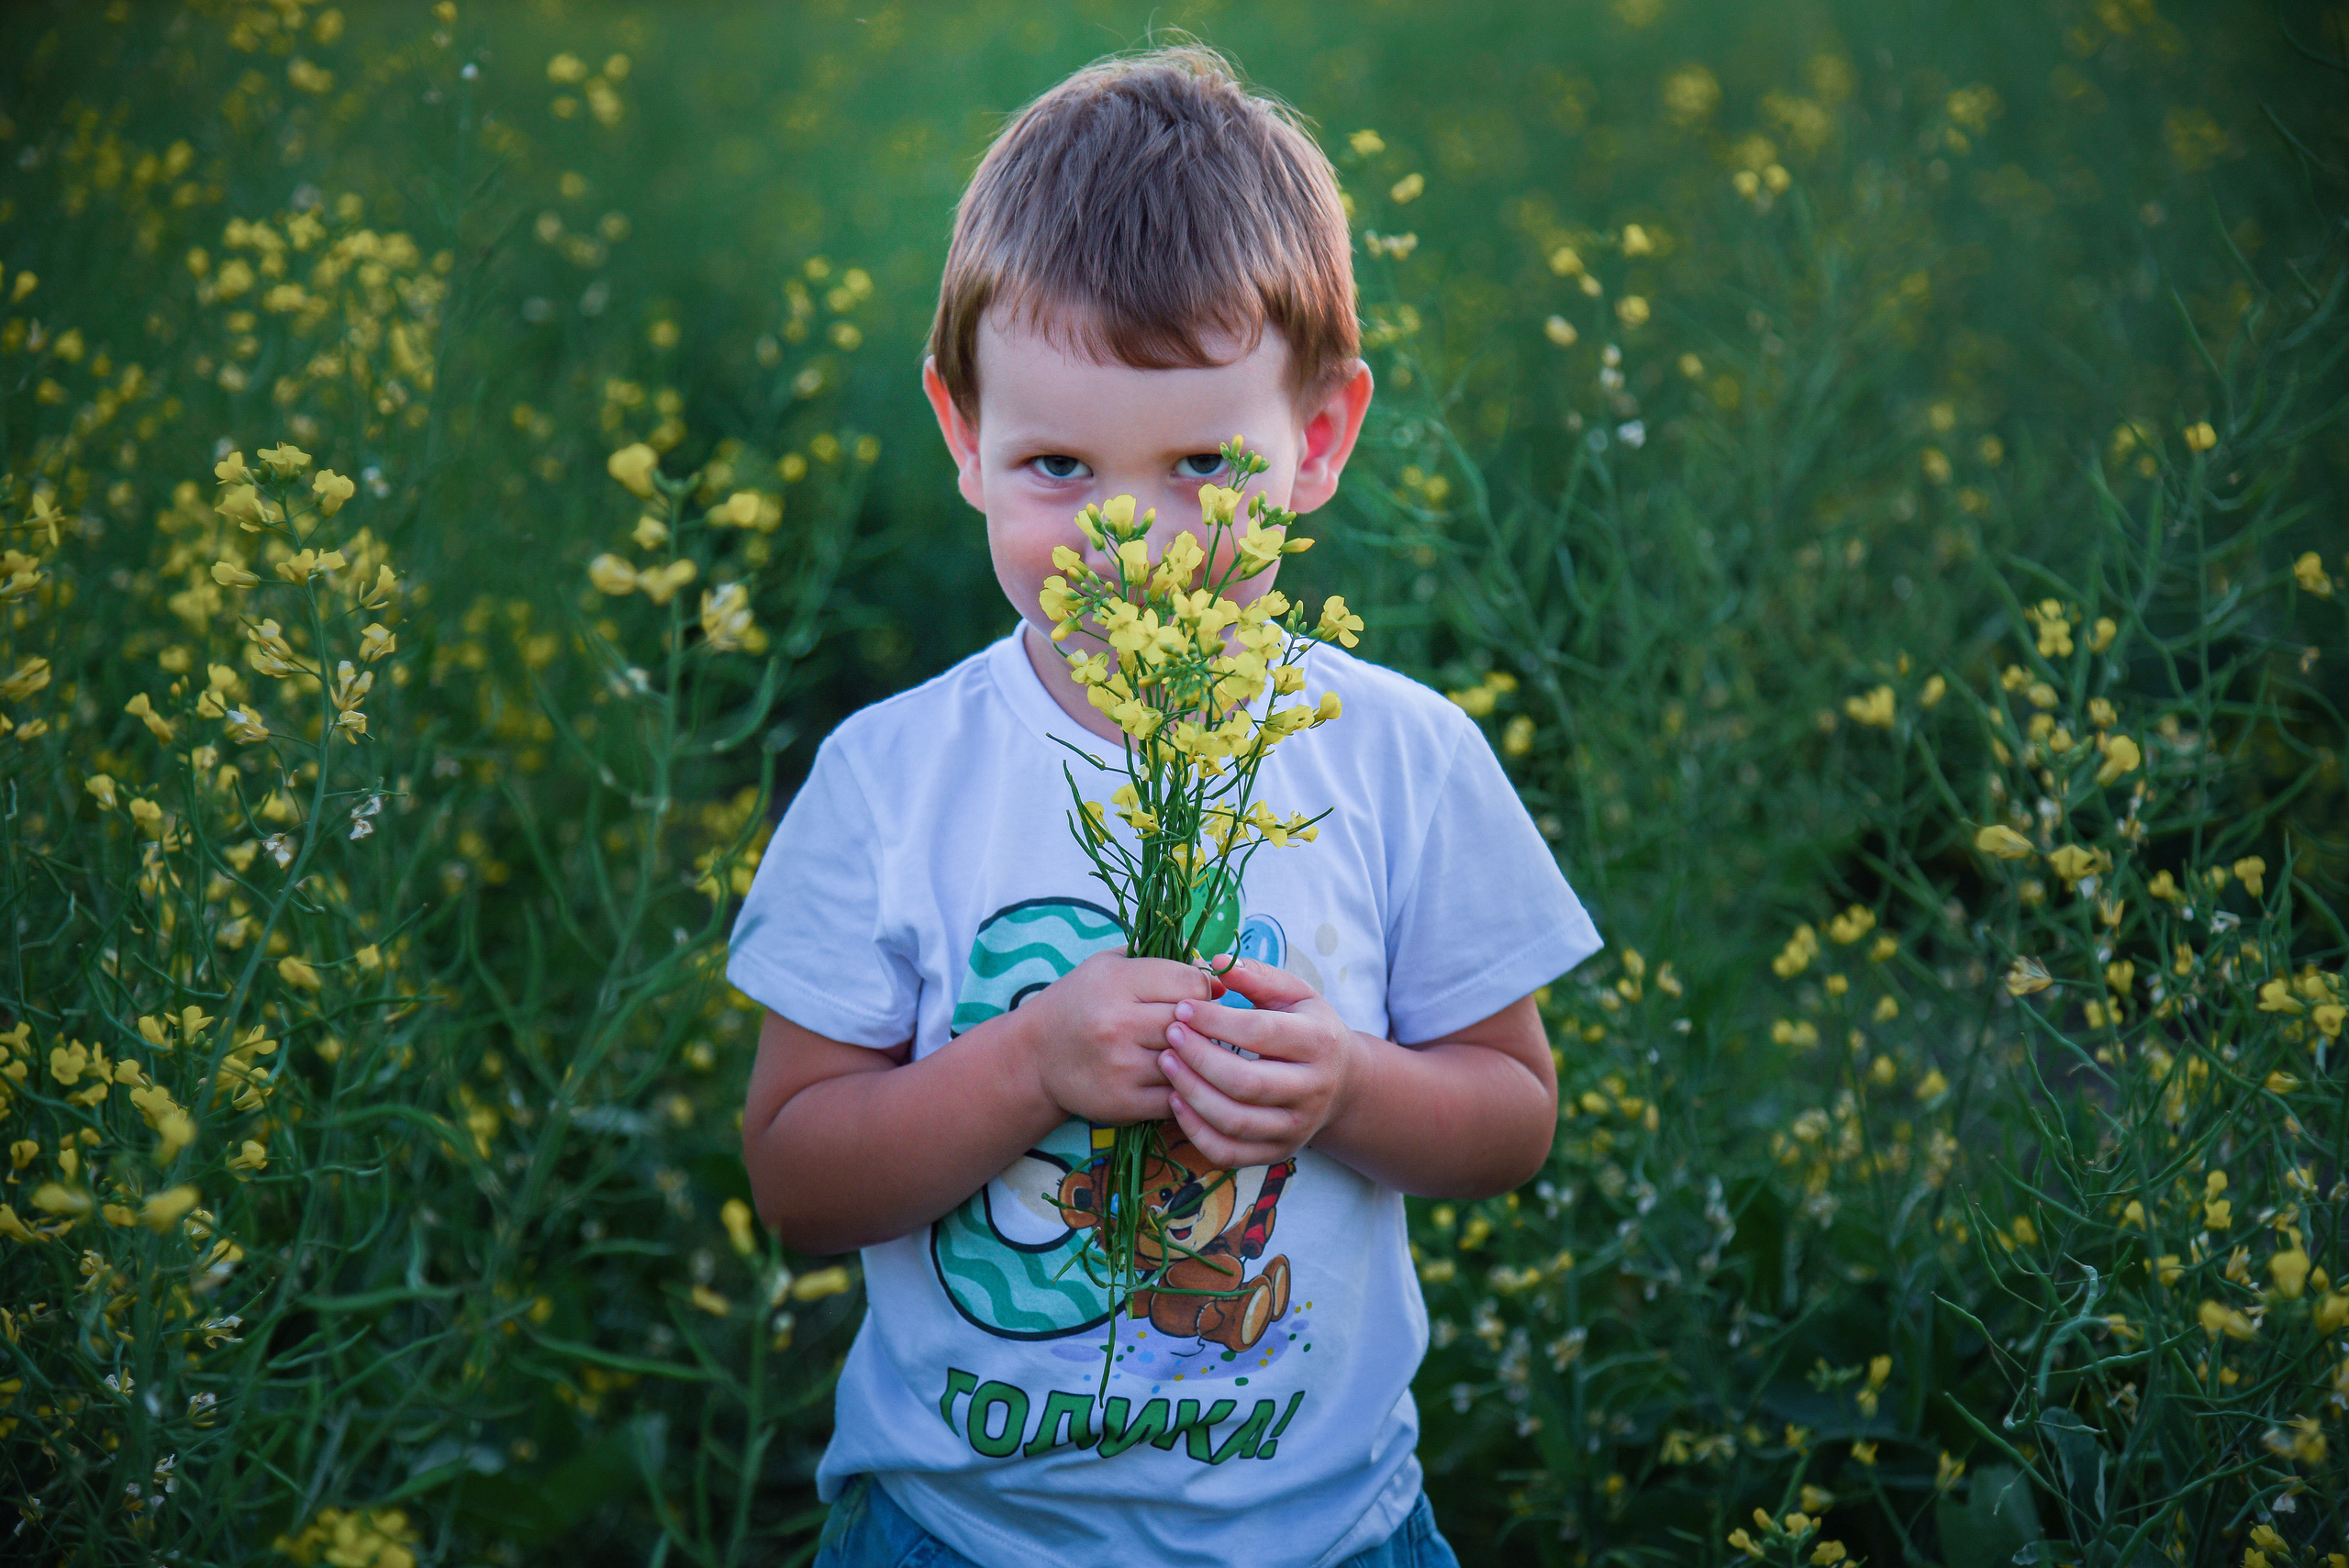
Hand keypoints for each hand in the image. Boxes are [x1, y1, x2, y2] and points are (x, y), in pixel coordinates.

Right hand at [1010, 951, 1214, 1125]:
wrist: (1035, 1056)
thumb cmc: (1081, 1002)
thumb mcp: (1109, 965)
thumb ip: (1159, 961)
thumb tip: (1218, 977)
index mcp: (1116, 982)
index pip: (1192, 984)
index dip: (1204, 990)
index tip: (1199, 996)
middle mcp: (1118, 1023)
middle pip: (1193, 1023)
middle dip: (1204, 1024)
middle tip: (1201, 1025)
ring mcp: (1121, 1066)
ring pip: (1189, 1061)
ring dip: (1197, 1059)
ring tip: (1193, 1051)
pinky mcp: (1123, 1103)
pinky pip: (1177, 1096)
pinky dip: (1184, 1088)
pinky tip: (1177, 1078)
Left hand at [1159, 957, 1363, 1168]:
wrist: (1343, 1083)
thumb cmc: (1308, 1028)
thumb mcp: (1295, 994)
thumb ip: (1258, 975)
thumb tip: (1214, 962)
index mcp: (1318, 1043)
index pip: (1260, 1033)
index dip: (1215, 1021)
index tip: (1182, 1008)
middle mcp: (1312, 1090)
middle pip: (1246, 1083)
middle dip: (1199, 1058)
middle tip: (1170, 1035)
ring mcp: (1296, 1128)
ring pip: (1234, 1121)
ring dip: (1191, 1093)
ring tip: (1166, 1063)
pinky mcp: (1278, 1152)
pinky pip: (1228, 1152)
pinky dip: (1195, 1130)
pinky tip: (1176, 1101)